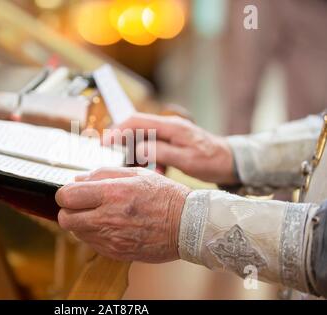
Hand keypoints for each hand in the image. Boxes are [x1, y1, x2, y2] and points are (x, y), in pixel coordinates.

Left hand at [55, 167, 190, 262]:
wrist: (188, 224)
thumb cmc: (164, 195)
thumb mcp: (136, 174)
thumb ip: (102, 174)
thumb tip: (77, 179)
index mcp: (112, 193)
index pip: (67, 196)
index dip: (64, 194)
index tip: (72, 192)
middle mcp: (109, 217)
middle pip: (65, 219)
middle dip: (68, 210)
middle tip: (81, 205)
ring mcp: (112, 239)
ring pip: (76, 233)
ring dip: (81, 223)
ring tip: (98, 214)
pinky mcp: (117, 252)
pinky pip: (92, 244)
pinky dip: (94, 235)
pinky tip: (110, 226)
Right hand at [103, 113, 236, 184]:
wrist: (232, 161)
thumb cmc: (213, 161)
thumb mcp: (187, 160)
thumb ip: (162, 153)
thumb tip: (138, 149)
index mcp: (171, 127)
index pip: (137, 121)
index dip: (118, 130)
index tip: (104, 142)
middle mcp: (168, 126)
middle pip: (136, 128)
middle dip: (121, 141)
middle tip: (110, 156)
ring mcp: (170, 133)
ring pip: (143, 139)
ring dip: (136, 154)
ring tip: (134, 168)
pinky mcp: (171, 142)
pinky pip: (152, 147)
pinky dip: (148, 159)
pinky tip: (154, 171)